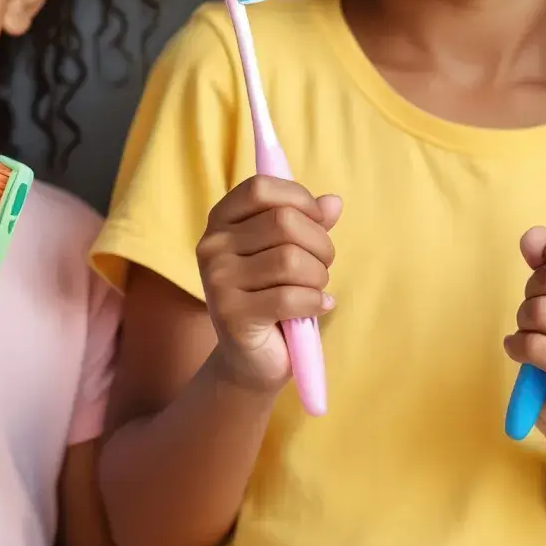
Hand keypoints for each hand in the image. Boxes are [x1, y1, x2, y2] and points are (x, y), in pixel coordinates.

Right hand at [197, 175, 339, 394]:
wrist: (252, 358)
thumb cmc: (273, 293)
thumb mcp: (290, 248)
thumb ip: (309, 221)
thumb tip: (333, 202)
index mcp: (221, 220)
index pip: (261, 188)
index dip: (299, 198)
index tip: (318, 219)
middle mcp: (212, 246)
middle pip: (284, 222)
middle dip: (320, 244)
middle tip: (323, 265)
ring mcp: (218, 281)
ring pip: (291, 260)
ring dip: (318, 276)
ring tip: (316, 288)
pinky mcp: (232, 316)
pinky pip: (290, 297)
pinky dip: (314, 301)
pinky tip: (318, 307)